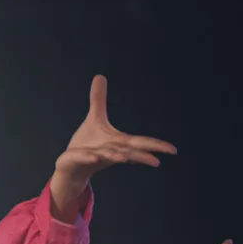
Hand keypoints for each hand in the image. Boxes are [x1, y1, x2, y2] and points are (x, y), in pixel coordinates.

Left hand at [50, 76, 175, 221]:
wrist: (69, 168)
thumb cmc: (86, 147)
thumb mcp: (94, 119)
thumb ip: (99, 99)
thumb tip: (100, 76)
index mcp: (117, 143)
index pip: (139, 143)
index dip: (155, 145)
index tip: (173, 150)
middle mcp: (108, 152)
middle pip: (128, 152)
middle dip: (142, 155)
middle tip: (157, 160)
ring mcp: (93, 157)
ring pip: (107, 157)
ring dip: (115, 156)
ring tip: (123, 157)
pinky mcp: (77, 161)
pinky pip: (84, 159)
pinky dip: (89, 158)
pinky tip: (94, 157)